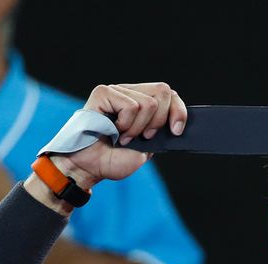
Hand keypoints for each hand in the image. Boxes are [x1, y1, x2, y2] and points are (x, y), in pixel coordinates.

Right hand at [58, 82, 186, 187]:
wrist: (87, 168)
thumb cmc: (113, 160)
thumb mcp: (146, 148)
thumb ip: (161, 132)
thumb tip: (177, 122)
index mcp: (143, 105)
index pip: (170, 95)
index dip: (179, 111)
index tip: (176, 132)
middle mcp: (131, 94)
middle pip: (163, 91)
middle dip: (159, 121)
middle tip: (143, 136)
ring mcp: (117, 91)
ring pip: (148, 103)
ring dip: (138, 128)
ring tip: (122, 136)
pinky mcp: (103, 93)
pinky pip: (131, 107)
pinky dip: (125, 125)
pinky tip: (112, 131)